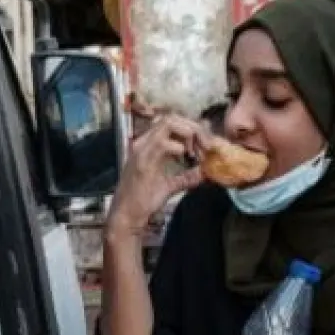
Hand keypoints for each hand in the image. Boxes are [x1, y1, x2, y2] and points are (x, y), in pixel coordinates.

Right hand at [106, 114, 206, 237]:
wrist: (126, 216)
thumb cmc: (143, 202)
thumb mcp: (170, 186)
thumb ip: (186, 177)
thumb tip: (204, 173)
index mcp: (148, 145)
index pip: (172, 122)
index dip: (192, 128)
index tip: (206, 144)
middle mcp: (143, 142)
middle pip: (173, 118)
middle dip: (194, 128)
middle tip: (208, 145)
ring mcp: (141, 149)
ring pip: (168, 123)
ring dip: (189, 133)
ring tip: (199, 150)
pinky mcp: (142, 161)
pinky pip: (163, 143)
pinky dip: (179, 147)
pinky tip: (187, 159)